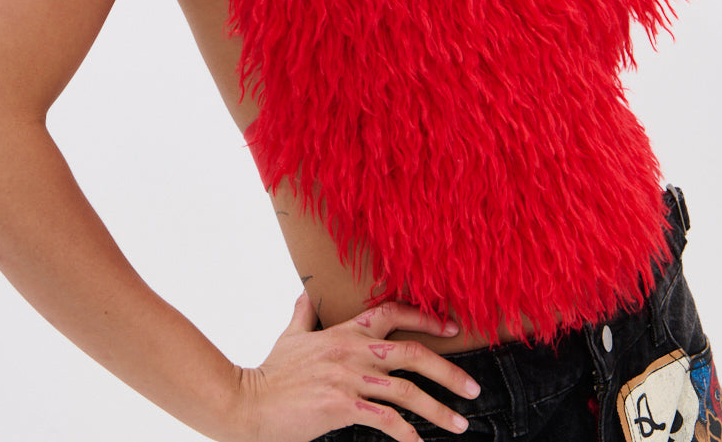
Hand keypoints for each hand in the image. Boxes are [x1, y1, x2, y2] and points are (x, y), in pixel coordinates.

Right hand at [230, 294, 479, 441]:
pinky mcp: (342, 406)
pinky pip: (385, 420)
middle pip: (412, 353)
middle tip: (473, 388)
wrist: (248, 403)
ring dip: (438, 409)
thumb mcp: (291, 335)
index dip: (424, 319)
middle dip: (448, 370)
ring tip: (459, 423)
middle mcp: (353, 350)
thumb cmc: (271, 372)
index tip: (450, 331)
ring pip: (406, 390)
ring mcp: (349, 378)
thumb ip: (304, 314)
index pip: (392, 313)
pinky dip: (407, 434)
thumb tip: (306, 293)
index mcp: (345, 331)